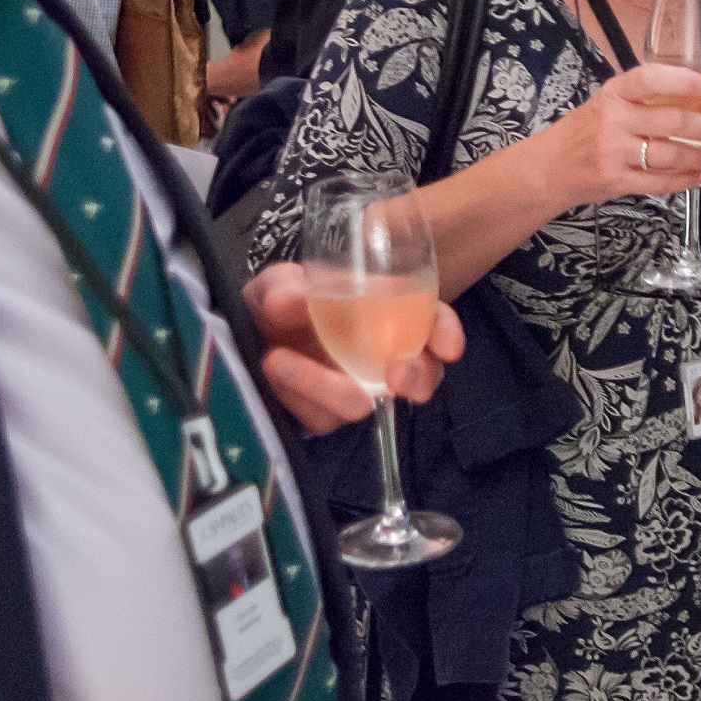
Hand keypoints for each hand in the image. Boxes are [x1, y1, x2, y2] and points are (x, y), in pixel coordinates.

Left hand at [241, 263, 467, 435]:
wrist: (253, 336)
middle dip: (416, 377)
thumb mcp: (281, 283)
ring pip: (361, 404)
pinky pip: (319, 417)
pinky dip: (293, 393)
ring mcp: (354, 388)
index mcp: (387, 314)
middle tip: (396, 375)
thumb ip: (283, 288)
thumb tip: (291, 300)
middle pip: (419, 375)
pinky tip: (273, 369)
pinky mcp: (325, 414)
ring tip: (279, 361)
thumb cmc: (283, 301)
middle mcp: (380, 356)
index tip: (447, 346)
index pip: (434, 323)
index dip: (446, 332)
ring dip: (323, 386)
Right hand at [541, 63, 700, 211]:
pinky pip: (660, 182)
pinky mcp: (617, 181)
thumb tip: (691, 98)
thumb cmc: (582, 132)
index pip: (650, 79)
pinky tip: (698, 176)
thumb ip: (640, 99)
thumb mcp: (605, 103)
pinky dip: (685, 180)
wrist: (549, 168)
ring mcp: (615, 153)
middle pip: (672, 122)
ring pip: (671, 155)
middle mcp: (613, 121)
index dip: (683, 81)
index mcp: (612, 95)